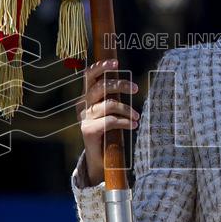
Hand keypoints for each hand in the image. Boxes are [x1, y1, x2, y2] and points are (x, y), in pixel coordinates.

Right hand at [75, 59, 139, 184]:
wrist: (99, 159)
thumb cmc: (108, 132)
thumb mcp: (110, 111)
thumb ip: (113, 98)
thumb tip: (130, 83)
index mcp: (87, 97)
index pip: (89, 75)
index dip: (101, 66)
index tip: (116, 62)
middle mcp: (83, 105)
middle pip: (100, 86)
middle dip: (120, 84)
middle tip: (135, 88)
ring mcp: (84, 118)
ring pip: (109, 105)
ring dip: (127, 109)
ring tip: (137, 116)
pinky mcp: (88, 130)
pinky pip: (110, 121)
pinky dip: (125, 122)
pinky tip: (133, 125)